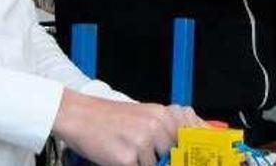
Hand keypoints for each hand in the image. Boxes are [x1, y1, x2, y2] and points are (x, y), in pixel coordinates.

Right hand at [53, 90, 203, 165]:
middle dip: (162, 160)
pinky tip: (118, 155)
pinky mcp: (128, 158)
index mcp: (163, 115)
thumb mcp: (144, 117)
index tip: (196, 159)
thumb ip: (165, 131)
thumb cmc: (110, 118)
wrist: (79, 115)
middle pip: (173, 158)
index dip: (190, 154)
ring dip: (143, 163)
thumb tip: (183, 151)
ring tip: (127, 149)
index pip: (190, 140)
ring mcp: (143, 142)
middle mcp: (156, 127)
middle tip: (142, 150)